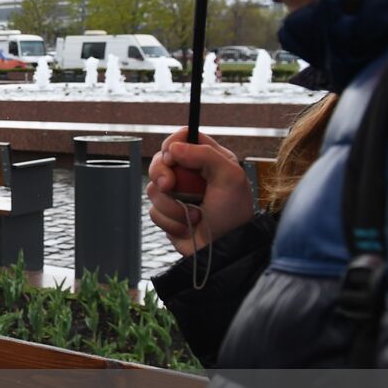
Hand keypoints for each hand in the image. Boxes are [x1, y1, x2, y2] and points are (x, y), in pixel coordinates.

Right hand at [147, 128, 252, 255]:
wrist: (224, 249)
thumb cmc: (233, 214)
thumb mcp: (230, 178)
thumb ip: (205, 155)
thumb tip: (173, 148)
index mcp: (209, 160)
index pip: (183, 137)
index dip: (172, 144)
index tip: (172, 158)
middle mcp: (191, 174)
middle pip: (160, 160)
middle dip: (161, 174)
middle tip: (170, 185)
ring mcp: (178, 194)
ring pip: (153, 188)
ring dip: (171, 205)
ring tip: (193, 215)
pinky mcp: (168, 213)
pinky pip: (153, 210)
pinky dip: (169, 220)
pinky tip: (187, 225)